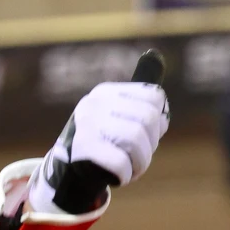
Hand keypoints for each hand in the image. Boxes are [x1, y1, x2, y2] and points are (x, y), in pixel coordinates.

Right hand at [31, 52, 168, 214]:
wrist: (71, 173)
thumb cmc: (106, 144)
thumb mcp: (123, 116)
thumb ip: (142, 96)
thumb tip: (154, 54)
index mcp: (108, 92)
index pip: (155, 98)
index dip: (158, 124)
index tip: (145, 135)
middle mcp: (95, 102)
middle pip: (149, 119)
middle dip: (150, 145)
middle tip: (136, 155)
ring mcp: (87, 124)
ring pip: (137, 141)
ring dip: (140, 163)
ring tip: (128, 166)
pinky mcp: (83, 148)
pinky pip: (121, 163)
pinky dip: (126, 174)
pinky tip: (118, 175)